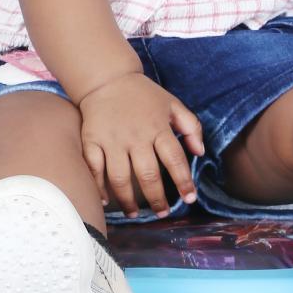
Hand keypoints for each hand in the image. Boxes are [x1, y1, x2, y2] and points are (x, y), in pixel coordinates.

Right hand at [78, 74, 204, 218]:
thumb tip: (200, 152)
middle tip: (162, 213)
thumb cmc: (144, 94)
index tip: (189, 199)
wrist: (108, 78)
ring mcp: (112, 140)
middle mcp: (136, 136)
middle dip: (157, 199)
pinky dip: (99, 187)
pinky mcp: (92, 140)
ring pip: (121, 178)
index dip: (184, 182)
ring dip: (128, 201)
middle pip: (148, 175)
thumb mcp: (173, 104)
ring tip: (135, 214)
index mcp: (158, 127)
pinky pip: (94, 169)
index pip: (175, 160)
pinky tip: (106, 201)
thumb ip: (191, 127)